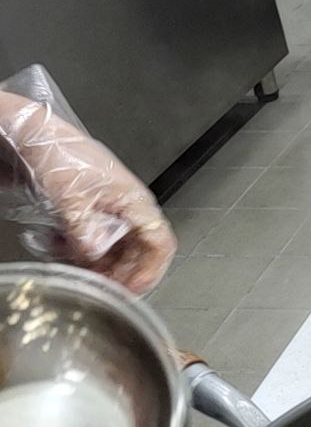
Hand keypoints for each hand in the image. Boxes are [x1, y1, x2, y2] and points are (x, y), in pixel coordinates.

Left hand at [12, 108, 175, 293]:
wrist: (34, 137)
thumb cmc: (58, 154)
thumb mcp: (69, 195)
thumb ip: (84, 229)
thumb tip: (95, 255)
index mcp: (134, 200)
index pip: (160, 242)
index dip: (151, 269)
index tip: (132, 288)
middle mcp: (128, 208)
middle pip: (140, 252)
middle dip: (122, 273)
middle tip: (101, 287)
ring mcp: (110, 212)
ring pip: (117, 250)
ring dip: (100, 265)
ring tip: (78, 270)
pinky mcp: (92, 215)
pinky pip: (96, 243)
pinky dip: (82, 253)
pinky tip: (64, 253)